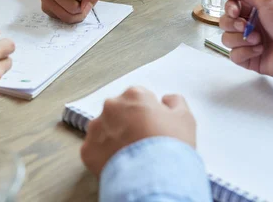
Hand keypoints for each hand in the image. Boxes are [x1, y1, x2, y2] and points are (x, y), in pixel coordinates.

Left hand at [81, 87, 195, 177]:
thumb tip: (167, 100)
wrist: (153, 177)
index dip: (147, 113)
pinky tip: (119, 163)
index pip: (138, 97)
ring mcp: (97, 128)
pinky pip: (95, 149)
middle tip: (141, 141)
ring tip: (130, 154)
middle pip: (118, 111)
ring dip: (114, 137)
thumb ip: (175, 102)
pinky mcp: (87, 150)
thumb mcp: (185, 118)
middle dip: (127, 122)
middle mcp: (112, 107)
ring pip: (104, 129)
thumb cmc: (170, 146)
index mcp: (134, 95)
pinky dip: (104, 155)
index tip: (152, 126)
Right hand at [219, 0, 272, 75]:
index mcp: (253, 10)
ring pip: (227, 40)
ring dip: (240, 39)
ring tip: (258, 40)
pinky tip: (259, 50)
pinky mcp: (250, 59)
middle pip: (224, 24)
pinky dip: (245, 52)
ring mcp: (249, 43)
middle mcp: (249, 26)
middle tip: (246, 26)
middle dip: (233, 25)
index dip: (229, 9)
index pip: (230, 8)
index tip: (235, 12)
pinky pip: (234, 56)